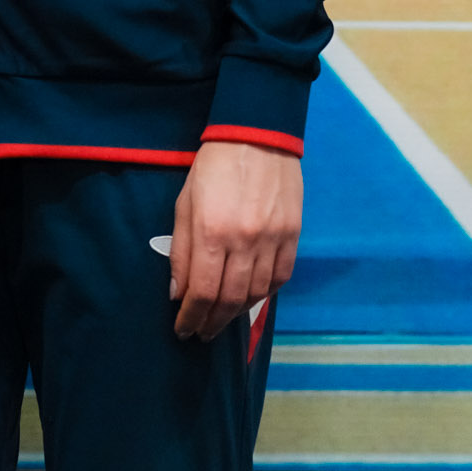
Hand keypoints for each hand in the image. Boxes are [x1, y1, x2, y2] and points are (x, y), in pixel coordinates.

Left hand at [167, 140, 298, 340]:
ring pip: (257, 293)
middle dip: (212, 322)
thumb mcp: (184, 206)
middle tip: (201, 333)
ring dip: (237, 313)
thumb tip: (178, 293)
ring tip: (222, 319)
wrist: (257, 138)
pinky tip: (251, 299)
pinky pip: (281, 277)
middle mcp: (245, 241)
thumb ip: (181, 253)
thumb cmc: (212, 170)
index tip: (183, 330)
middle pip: (229, 299)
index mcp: (212, 233)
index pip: (201, 292)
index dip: (191, 317)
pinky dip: (265, 294)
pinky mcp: (293, 235)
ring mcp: (273, 239)